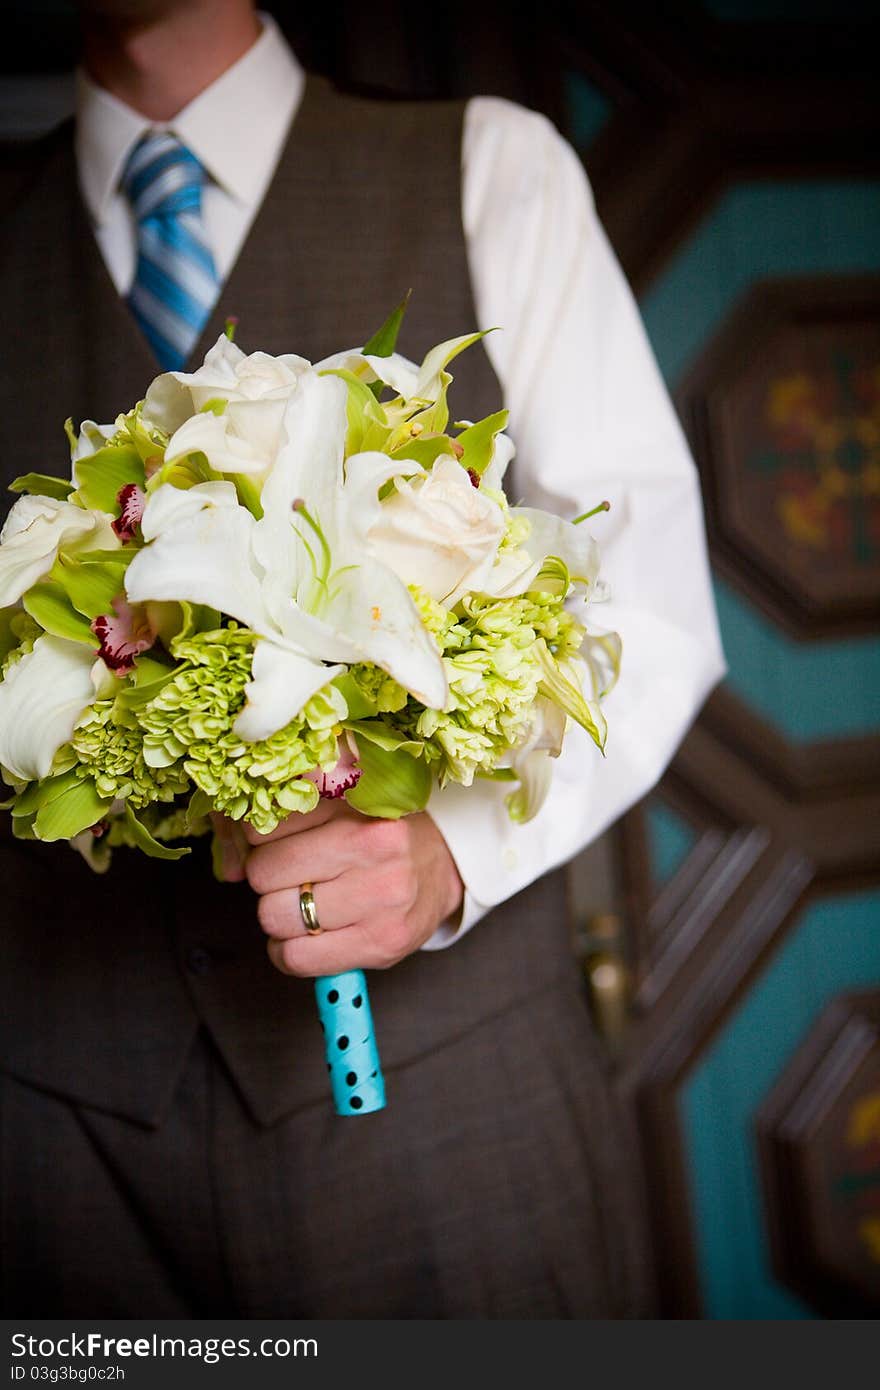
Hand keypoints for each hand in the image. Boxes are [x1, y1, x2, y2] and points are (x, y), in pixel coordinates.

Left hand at [213, 801, 463, 976]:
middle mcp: (374, 844)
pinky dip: (287, 952)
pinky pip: (296, 958)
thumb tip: (227, 851)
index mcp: (357, 799)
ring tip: (303, 906)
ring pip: (275, 915)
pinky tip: (306, 937)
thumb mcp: (340, 799)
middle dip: (268, 878)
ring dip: (278, 916)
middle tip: (293, 877)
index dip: (259, 838)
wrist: (443, 867)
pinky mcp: (383, 943)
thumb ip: (283, 809)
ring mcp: (382, 897)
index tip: (278, 842)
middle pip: (264, 871)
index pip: (264, 824)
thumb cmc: (377, 831)